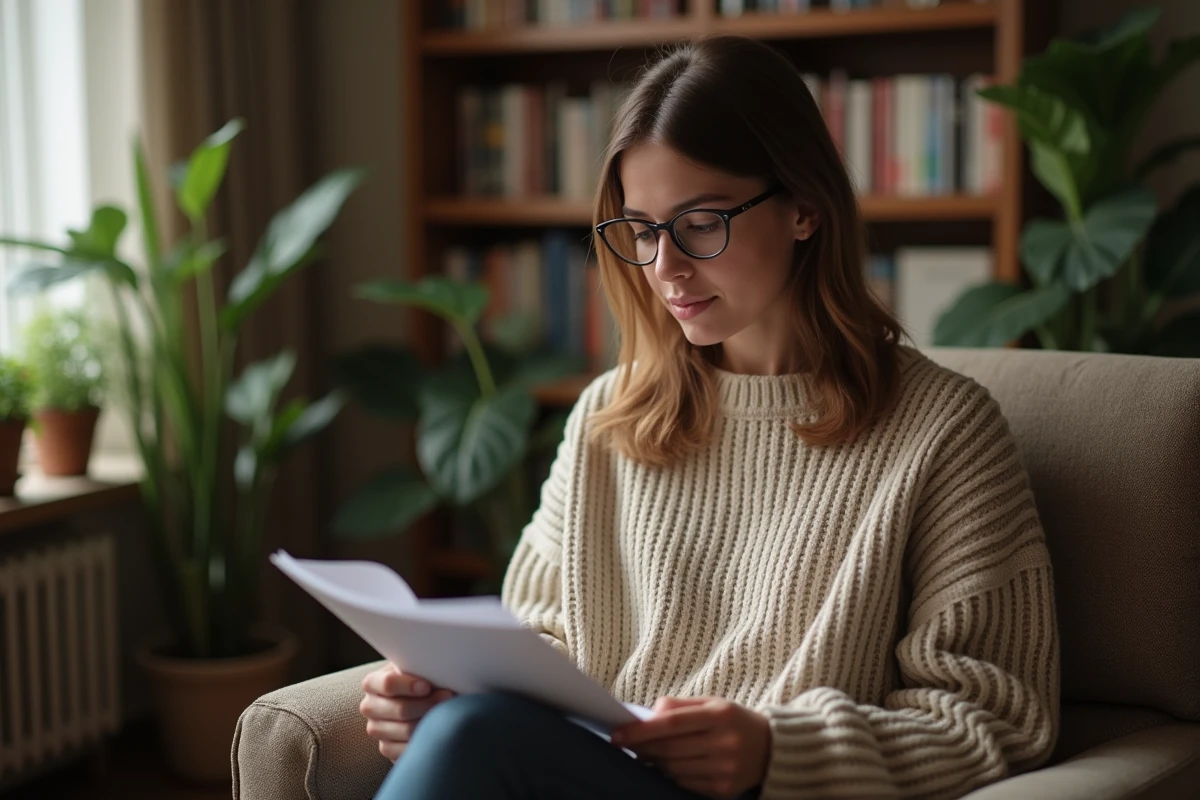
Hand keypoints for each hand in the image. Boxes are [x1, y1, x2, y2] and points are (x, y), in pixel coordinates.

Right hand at [359, 662, 455, 761]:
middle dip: (428, 704)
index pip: (387, 684)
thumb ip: (420, 667)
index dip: (409, 685)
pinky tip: (437, 731)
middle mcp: (370, 706)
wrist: (418, 699)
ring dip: (431, 721)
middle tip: (449, 698)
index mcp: (373, 683)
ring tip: (449, 713)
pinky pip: (406, 749)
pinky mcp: (387, 747)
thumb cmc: (420, 678)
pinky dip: (424, 740)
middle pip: (400, 709)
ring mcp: (376, 729)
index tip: (428, 686)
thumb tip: (438, 672)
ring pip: (406, 730)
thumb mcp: (416, 668)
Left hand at [611, 697, 770, 798]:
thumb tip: (646, 715)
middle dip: (643, 748)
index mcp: (720, 715)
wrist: (772, 748)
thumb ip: (679, 706)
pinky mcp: (724, 789)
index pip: (671, 724)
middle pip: (670, 750)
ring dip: (654, 763)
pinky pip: (686, 784)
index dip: (641, 731)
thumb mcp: (712, 703)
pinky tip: (665, 767)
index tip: (618, 733)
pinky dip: (670, 775)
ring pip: (674, 769)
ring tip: (645, 755)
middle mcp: (725, 743)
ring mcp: (725, 769)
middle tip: (625, 745)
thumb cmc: (733, 721)